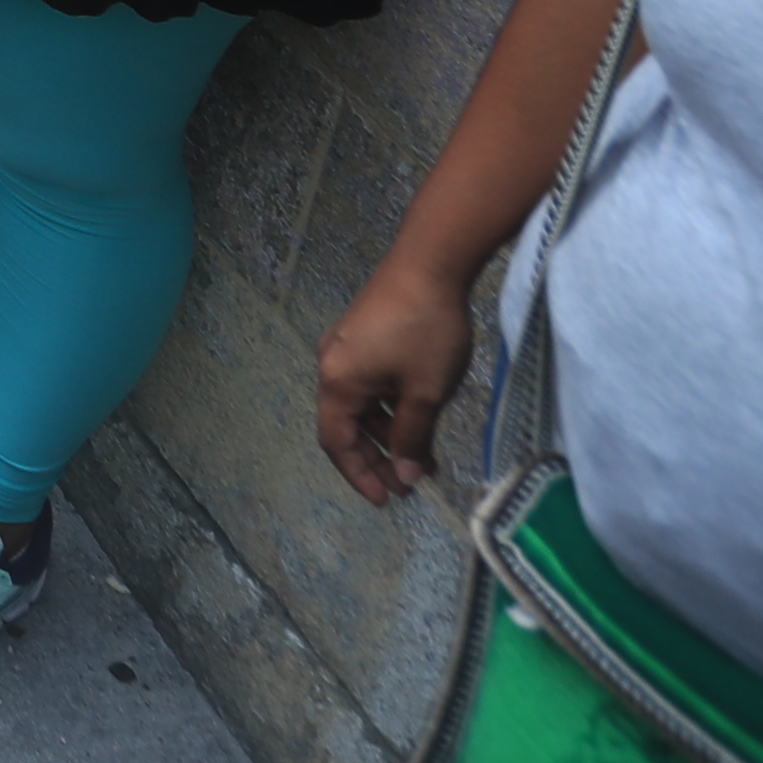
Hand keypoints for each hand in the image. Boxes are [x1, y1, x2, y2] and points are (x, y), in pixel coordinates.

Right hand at [314, 258, 475, 505]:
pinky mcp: (364, 332)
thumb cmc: (425, 330)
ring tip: (424, 455)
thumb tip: (408, 475)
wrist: (429, 262)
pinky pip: (370, 382)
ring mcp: (347, 346)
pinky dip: (390, 406)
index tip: (387, 500)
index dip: (360, 475)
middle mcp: (332, 364)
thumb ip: (413, 438)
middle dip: (377, 458)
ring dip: (388, 433)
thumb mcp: (425, 392)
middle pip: (347, 425)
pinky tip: (419, 414)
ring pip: (362, 404)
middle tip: (409, 485)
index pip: (337, 442)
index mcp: (337, 381)